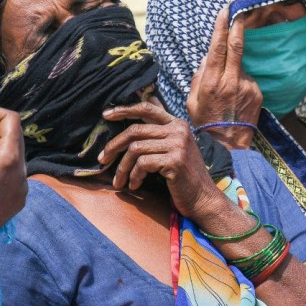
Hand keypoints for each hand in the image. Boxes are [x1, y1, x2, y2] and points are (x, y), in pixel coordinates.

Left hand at [98, 98, 227, 220]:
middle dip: (114, 145)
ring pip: (135, 149)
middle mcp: (178, 130)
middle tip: (103, 159)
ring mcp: (178, 144)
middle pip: (135, 130)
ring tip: (119, 181)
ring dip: (122, 167)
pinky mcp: (175, 161)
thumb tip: (142, 106)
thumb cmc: (184, 175)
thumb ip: (159, 130)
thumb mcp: (174, 147)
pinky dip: (134, 176)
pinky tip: (134, 185)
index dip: (124, 110)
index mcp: (177, 123)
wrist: (203, 198)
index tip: (105, 116)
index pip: (146, 108)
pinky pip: (142, 164)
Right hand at [187, 7, 261, 148]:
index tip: (226, 11)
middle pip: (237, 46)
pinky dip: (240, 82)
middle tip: (240, 11)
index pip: (218, 48)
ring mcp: (247, 86)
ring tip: (226, 90)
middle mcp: (231, 81)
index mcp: (212, 82)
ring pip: (239, 65)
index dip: (222, 27)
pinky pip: (246, 79)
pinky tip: (235, 98)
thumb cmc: (205, 122)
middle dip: (238, 26)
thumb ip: (199, 77)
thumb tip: (207, 59)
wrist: (228, 144)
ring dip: (233, 68)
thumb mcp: (192, 101)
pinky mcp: (257, 92)